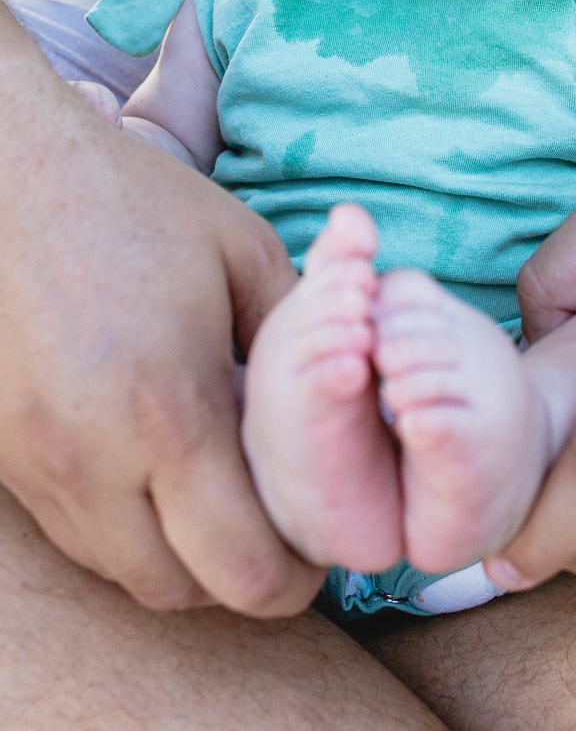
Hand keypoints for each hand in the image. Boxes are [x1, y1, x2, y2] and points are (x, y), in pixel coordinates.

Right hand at [0, 34, 322, 614]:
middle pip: (183, 592)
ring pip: (123, 572)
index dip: (296, 576)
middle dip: (243, 582)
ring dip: (180, 559)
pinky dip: (126, 531)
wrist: (8, 180)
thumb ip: (302, 332)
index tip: (319, 547)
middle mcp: (96, 462)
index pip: (244, 566)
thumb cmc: (134, 205)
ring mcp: (40, 467)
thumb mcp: (243, 250)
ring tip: (218, 503)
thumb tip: (344, 386)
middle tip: (276, 535)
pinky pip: (77, 535)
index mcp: (171, 412)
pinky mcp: (5, 459)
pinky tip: (154, 471)